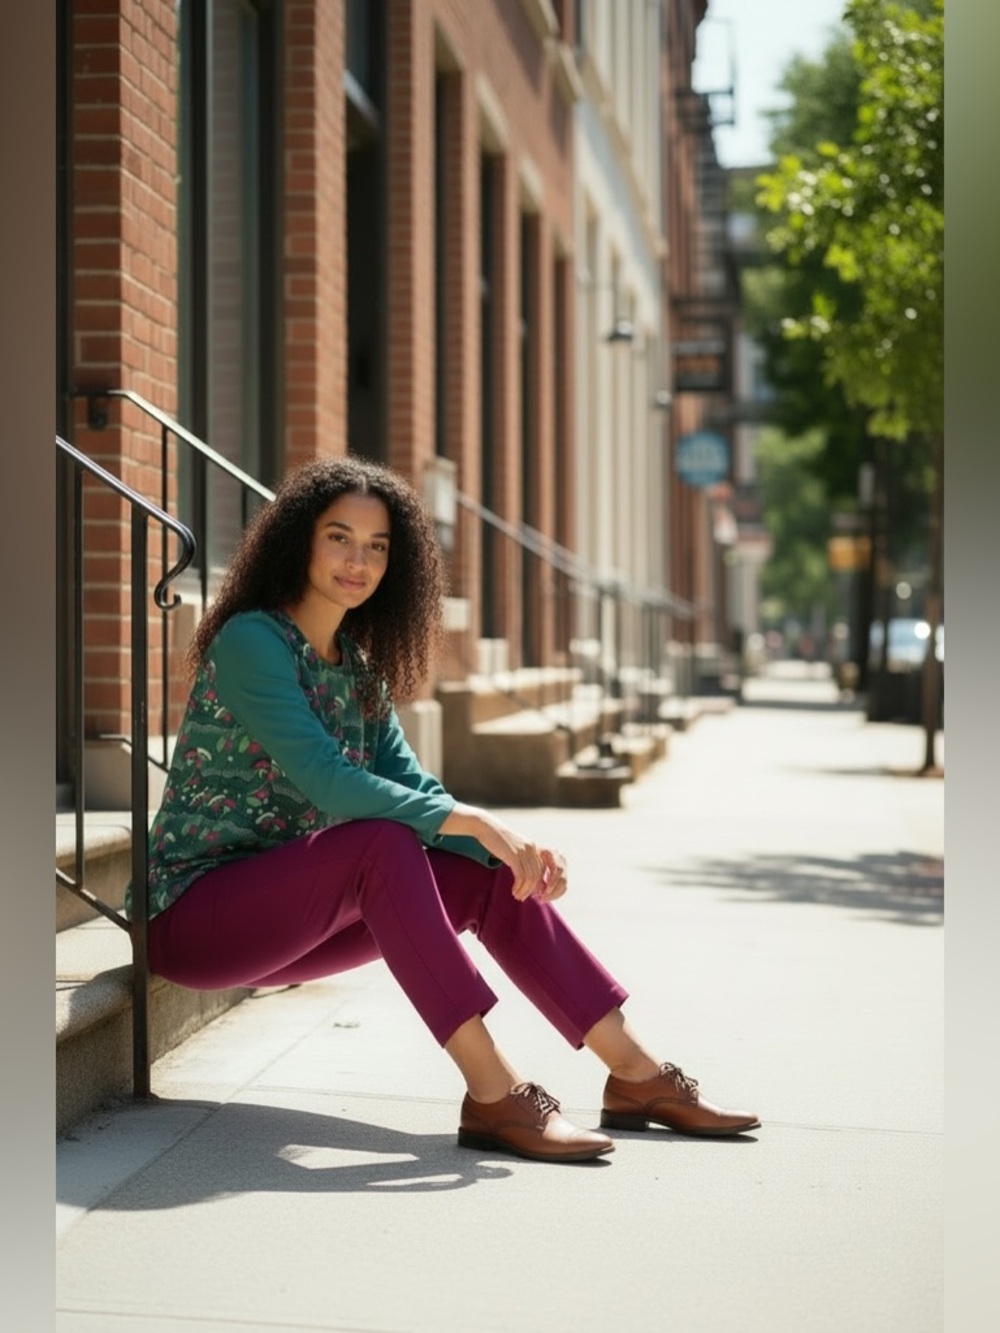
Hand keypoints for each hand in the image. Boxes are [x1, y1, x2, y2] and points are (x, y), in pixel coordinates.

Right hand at [439, 804, 567, 902]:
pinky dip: (519, 886)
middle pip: (537, 876)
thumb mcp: (513, 849)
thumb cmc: (497, 840)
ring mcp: (523, 852)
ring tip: (517, 896)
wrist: (487, 827)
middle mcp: (531, 849)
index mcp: (533, 848)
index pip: (541, 870)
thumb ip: (520, 858)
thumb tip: (524, 874)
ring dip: (524, 890)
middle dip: (531, 890)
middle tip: (522, 898)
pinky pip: (521, 876)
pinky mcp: (514, 856)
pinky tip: (514, 891)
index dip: (536, 884)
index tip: (529, 892)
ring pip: (530, 878)